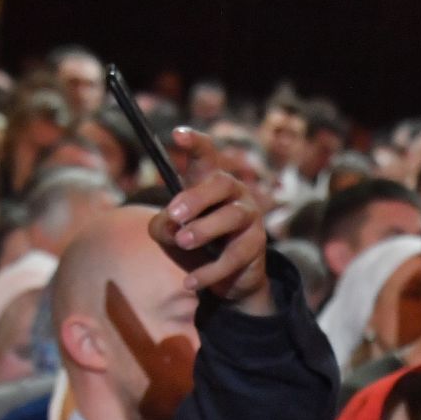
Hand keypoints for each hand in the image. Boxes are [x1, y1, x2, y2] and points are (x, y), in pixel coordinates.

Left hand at [148, 127, 272, 311]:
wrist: (227, 281)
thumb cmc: (197, 245)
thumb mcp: (171, 234)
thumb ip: (163, 226)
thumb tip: (171, 227)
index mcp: (211, 184)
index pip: (206, 157)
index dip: (194, 143)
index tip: (177, 135)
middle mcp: (235, 194)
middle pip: (221, 183)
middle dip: (197, 196)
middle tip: (174, 214)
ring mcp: (249, 219)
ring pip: (232, 217)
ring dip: (206, 229)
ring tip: (183, 242)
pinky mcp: (256, 247)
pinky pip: (233, 257)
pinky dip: (209, 271)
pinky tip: (189, 283)